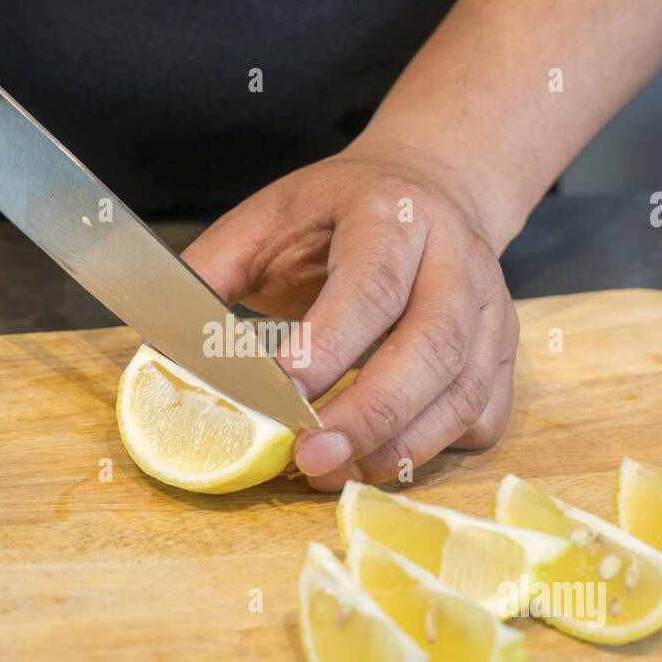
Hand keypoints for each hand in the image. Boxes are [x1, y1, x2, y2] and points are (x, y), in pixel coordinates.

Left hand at [182, 138, 519, 490]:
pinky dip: (438, 450)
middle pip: (430, 348)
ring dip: (400, 448)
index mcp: (390, 215)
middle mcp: (455, 258)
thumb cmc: (338, 212)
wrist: (431, 186)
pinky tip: (386, 457)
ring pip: (463, 393)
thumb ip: (210, 274)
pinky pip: (484, 417)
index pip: (368, 288)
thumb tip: (158, 350)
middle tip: (308, 460)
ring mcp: (490, 308)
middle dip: (368, 416)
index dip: (325, 349)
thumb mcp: (267, 218)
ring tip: (336, 476)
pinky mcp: (503, 351)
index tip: (276, 398)